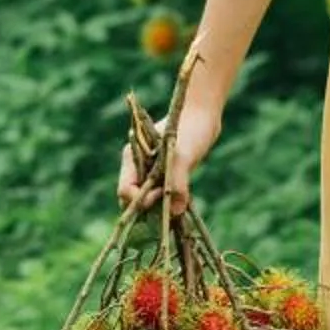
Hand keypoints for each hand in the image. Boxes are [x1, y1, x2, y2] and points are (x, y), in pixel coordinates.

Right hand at [117, 98, 221, 214]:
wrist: (203, 117)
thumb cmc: (191, 130)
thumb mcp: (184, 156)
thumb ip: (178, 183)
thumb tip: (175, 212)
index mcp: (132, 159)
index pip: (125, 191)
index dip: (141, 199)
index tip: (162, 193)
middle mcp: (137, 167)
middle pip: (132, 200)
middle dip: (148, 209)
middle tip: (170, 208)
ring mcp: (149, 172)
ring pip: (147, 200)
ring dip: (160, 208)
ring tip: (179, 206)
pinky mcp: (163, 177)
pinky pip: (161, 198)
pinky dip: (170, 204)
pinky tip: (183, 203)